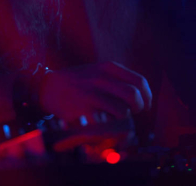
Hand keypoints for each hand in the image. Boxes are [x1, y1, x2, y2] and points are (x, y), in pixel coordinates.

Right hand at [38, 61, 152, 123]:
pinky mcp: (83, 109)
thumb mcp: (98, 71)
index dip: (147, 96)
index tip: (146, 105)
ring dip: (123, 119)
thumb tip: (141, 95)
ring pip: (122, 111)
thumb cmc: (78, 81)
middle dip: (139, 108)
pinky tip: (106, 125)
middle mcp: (101, 78)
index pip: (139, 81)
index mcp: (108, 67)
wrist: (48, 87)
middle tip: (134, 113)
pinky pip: (106, 123)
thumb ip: (118, 79)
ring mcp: (91, 94)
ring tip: (116, 119)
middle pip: (134, 96)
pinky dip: (110, 128)